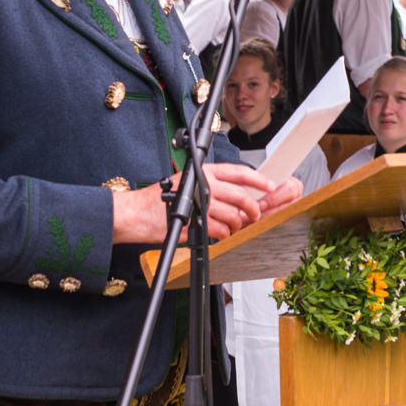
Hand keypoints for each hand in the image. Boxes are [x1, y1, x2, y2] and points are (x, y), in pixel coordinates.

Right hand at [110, 165, 302, 243]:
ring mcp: (199, 203)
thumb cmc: (158, 198)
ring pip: (232, 215)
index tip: (269, 186)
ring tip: (233, 228)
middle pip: (240, 196)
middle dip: (252, 208)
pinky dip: (224, 234)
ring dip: (237, 224)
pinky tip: (221, 234)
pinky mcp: (194, 222)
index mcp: (203, 171)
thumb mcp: (185, 182)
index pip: (238, 172)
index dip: (258, 180)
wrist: (136, 213)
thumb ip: (208, 185)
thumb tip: (233, 194)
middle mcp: (203, 184)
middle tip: (253, 215)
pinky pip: (218, 230)